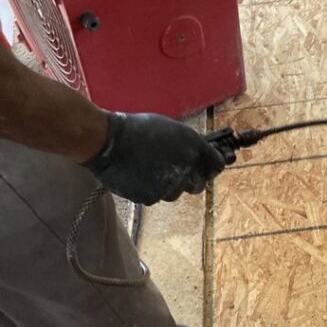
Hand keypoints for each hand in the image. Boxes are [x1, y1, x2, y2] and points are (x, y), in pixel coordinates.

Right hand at [83, 112, 225, 205]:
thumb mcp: (171, 129)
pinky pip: (156, 197)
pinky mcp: (152, 197)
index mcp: (194, 147)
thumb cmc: (137, 130)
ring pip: (176, 193)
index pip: (217, 165)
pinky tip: (139, 175)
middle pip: (199, 184)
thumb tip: (200, 155)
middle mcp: (187, 168)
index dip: (211, 167)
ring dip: (169, 185)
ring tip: (150, 169)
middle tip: (175, 170)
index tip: (206, 168)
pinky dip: (150, 189)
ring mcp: (170, 186)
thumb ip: (189, 145)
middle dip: (190, 179)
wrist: (109, 142)